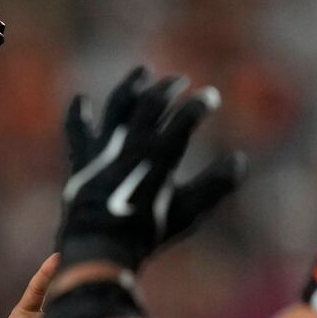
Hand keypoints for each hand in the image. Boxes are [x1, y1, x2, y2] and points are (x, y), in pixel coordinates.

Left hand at [56, 66, 244, 270]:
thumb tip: (239, 160)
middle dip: (169, 87)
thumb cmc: (149, 232)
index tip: (210, 97)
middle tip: (180, 81)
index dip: (199, 104)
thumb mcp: (189, 212)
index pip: (184, 117)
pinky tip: (80, 99)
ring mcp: (104, 146)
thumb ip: (216, 186)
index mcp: (161, 155)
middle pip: (152, 102)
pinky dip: (79, 112)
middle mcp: (132, 142)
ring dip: (132, 85)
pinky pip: (77, 127)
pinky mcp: (82, 156)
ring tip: (142, 71)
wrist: (99, 246)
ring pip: (119, 104)